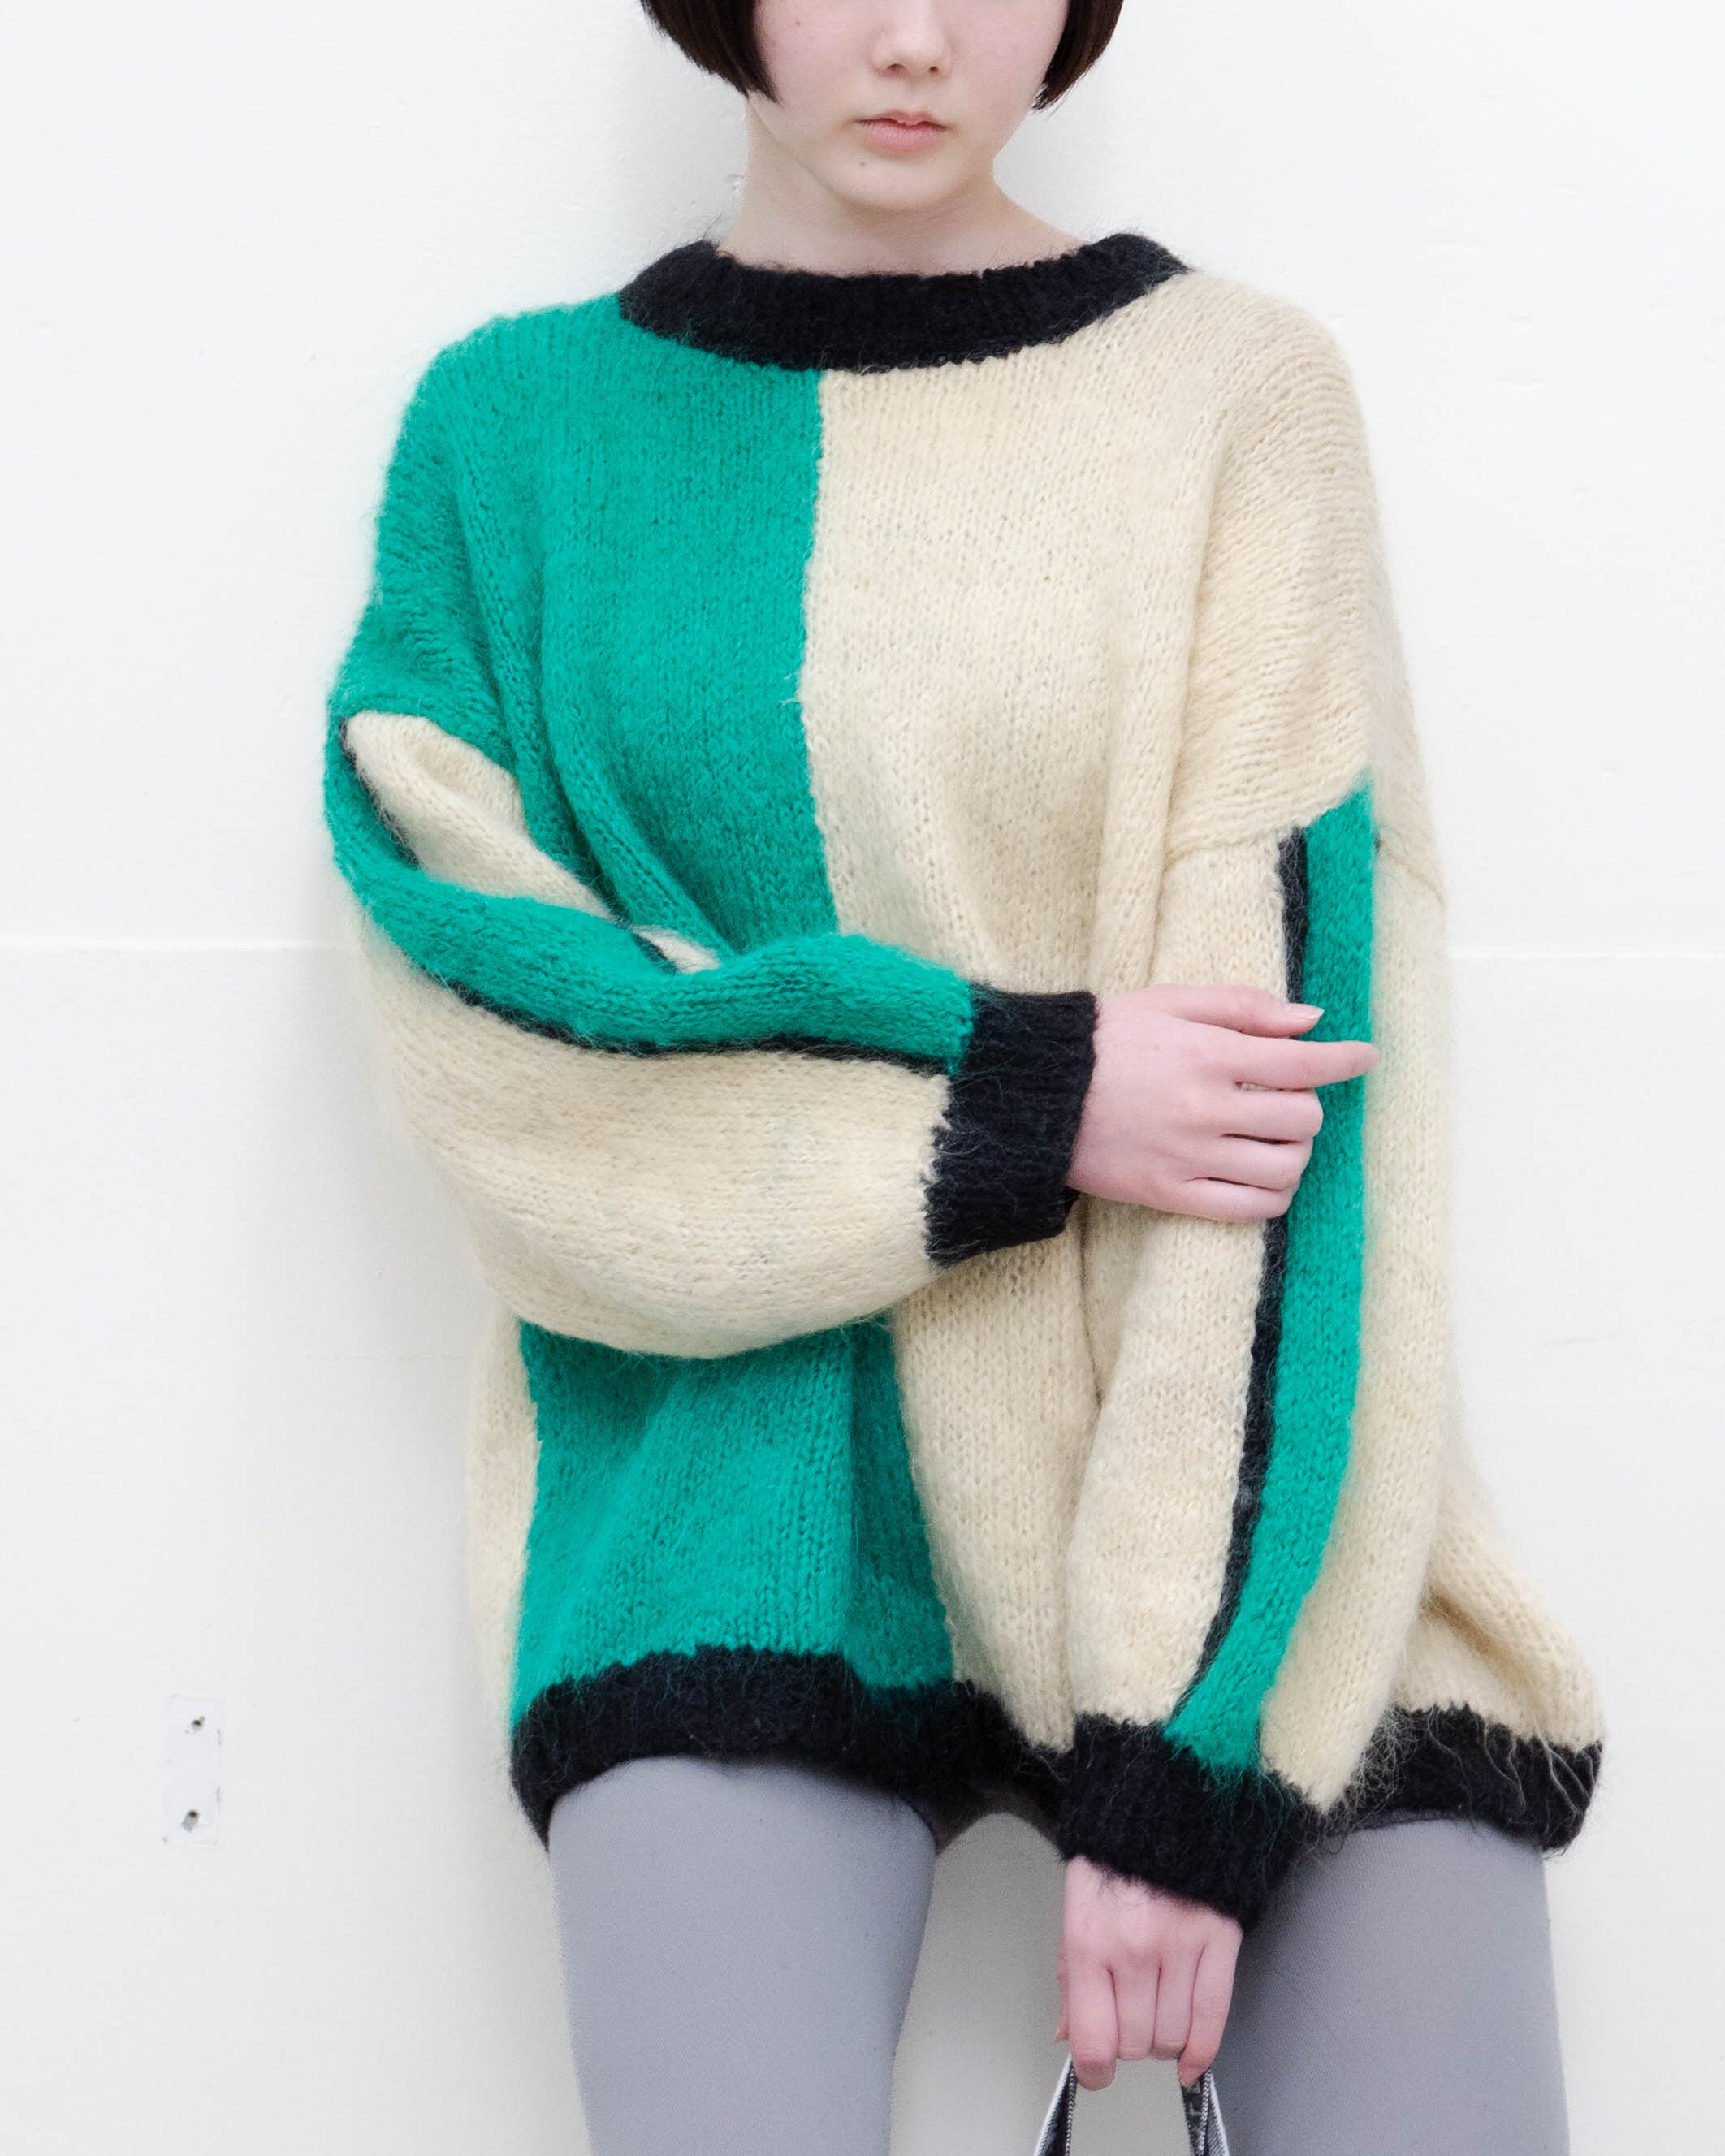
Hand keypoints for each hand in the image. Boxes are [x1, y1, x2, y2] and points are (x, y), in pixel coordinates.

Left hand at [1056, 1855, 1241, 2091]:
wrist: (1163, 1803)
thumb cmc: (1112, 1858)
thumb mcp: (1076, 1909)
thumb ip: (1070, 1978)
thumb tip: (1068, 2036)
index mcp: (1088, 1941)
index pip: (1094, 2042)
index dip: (1094, 2071)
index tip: (1096, 2072)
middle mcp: (1133, 1950)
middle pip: (1135, 2045)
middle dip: (1128, 2042)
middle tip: (1127, 2017)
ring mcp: (1180, 1946)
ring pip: (1172, 2038)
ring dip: (1162, 2040)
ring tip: (1155, 2013)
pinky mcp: (1219, 1939)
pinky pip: (1213, 2019)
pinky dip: (1201, 2053)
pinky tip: (1188, 2061)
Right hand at [1065, 984, 1377, 1223]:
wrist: (1035, 1094)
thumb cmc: (1105, 1039)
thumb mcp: (1171, 1001)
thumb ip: (1243, 1006)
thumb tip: (1311, 1020)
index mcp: (1208, 1054)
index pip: (1303, 1064)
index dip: (1346, 1060)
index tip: (1365, 1057)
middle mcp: (1205, 1109)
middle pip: (1302, 1120)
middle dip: (1307, 1105)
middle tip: (1284, 1095)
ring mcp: (1190, 1157)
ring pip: (1284, 1169)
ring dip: (1294, 1152)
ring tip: (1274, 1138)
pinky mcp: (1170, 1194)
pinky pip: (1249, 1208)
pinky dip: (1272, 1195)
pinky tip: (1262, 1175)